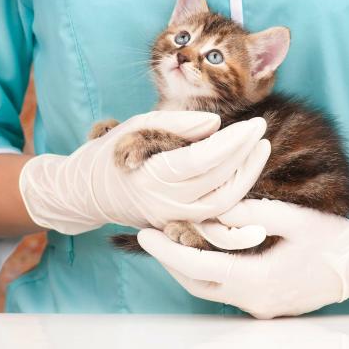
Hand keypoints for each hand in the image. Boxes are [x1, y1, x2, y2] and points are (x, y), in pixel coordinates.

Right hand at [19, 111, 269, 234]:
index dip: (233, 142)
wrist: (88, 193)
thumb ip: (177, 122)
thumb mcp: (137, 126)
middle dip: (245, 154)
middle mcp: (164, 204)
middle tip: (259, 129)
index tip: (254, 124)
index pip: (203, 160)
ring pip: (223, 204)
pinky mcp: (179, 226)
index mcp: (151, 176)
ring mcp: (173, 220)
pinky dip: (236, 199)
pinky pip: (216, 218)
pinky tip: (248, 176)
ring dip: (247, 177)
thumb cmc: (112, 152)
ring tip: (260, 149)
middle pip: (218, 182)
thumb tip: (216, 124)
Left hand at [138, 199, 348, 318]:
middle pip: (197, 283)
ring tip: (170, 239)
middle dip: (170, 260)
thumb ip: (251, 212)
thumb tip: (214, 209)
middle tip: (150, 234)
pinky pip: (224, 290)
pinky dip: (207, 271)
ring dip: (186, 267)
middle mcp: (254, 301)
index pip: (199, 268)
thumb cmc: (331, 239)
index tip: (146, 233)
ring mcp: (260, 307)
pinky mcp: (265, 304)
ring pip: (208, 290)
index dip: (168, 251)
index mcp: (259, 280)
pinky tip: (202, 250)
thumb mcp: (293, 218)